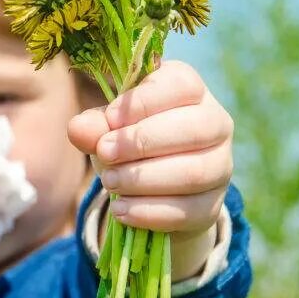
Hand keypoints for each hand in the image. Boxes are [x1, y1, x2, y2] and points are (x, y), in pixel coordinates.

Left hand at [67, 60, 232, 241]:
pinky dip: (150, 212)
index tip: (111, 118)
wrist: (152, 187)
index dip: (145, 101)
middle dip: (142, 142)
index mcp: (191, 90)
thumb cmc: (131, 141)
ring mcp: (220, 166)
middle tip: (105, 153)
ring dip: (144, 179)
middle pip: (194, 128)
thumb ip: (94, 125)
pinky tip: (121, 209)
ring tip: (110, 183)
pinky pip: (188, 210)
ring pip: (193, 172)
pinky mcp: (212, 204)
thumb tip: (77, 129)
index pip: (181, 85)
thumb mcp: (110, 127)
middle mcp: (215, 123)